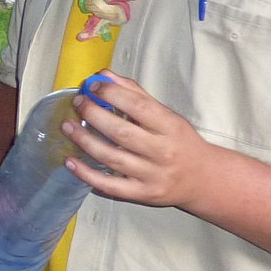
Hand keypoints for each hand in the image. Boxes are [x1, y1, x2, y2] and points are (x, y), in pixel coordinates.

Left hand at [61, 71, 219, 210]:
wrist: (203, 179)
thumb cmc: (180, 142)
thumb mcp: (166, 115)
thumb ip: (135, 95)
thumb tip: (104, 76)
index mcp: (171, 127)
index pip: (139, 107)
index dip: (112, 94)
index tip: (93, 86)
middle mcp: (163, 152)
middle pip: (121, 133)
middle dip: (94, 115)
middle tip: (78, 104)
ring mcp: (152, 175)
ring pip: (112, 157)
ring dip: (85, 141)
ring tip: (67, 127)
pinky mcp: (143, 194)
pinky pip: (110, 185)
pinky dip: (87, 174)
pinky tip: (71, 161)